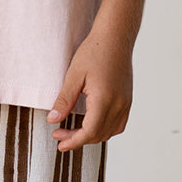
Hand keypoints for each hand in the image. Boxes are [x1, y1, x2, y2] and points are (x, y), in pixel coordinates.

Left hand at [46, 28, 132, 150]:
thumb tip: (53, 120)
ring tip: (73, 131)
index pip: (90, 131)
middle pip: (98, 134)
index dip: (74, 141)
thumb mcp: (74, 75)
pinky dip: (105, 129)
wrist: (115, 37)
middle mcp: (119, 104)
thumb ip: (64, 100)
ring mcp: (126, 103)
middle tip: (59, 133)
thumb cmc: (94, 51)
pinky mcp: (128, 99)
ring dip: (91, 135)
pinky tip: (91, 124)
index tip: (60, 143)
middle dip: (78, 139)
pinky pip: (118, 124)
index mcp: (104, 99)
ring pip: (109, 131)